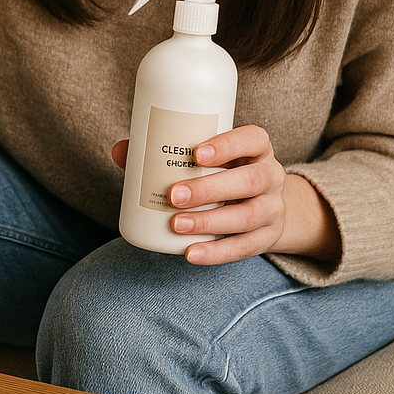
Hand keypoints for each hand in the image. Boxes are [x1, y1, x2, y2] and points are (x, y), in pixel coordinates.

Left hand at [110, 126, 338, 264]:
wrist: (262, 204)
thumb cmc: (221, 172)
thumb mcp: (206, 158)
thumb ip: (164, 151)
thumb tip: (121, 151)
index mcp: (256, 149)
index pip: (253, 140)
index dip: (228, 145)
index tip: (195, 153)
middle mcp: (271, 177)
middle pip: (249, 181)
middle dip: (210, 189)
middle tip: (173, 195)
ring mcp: (272, 209)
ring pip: (248, 216)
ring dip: (209, 222)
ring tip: (176, 225)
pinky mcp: (267, 238)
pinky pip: (245, 248)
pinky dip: (216, 252)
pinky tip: (190, 253)